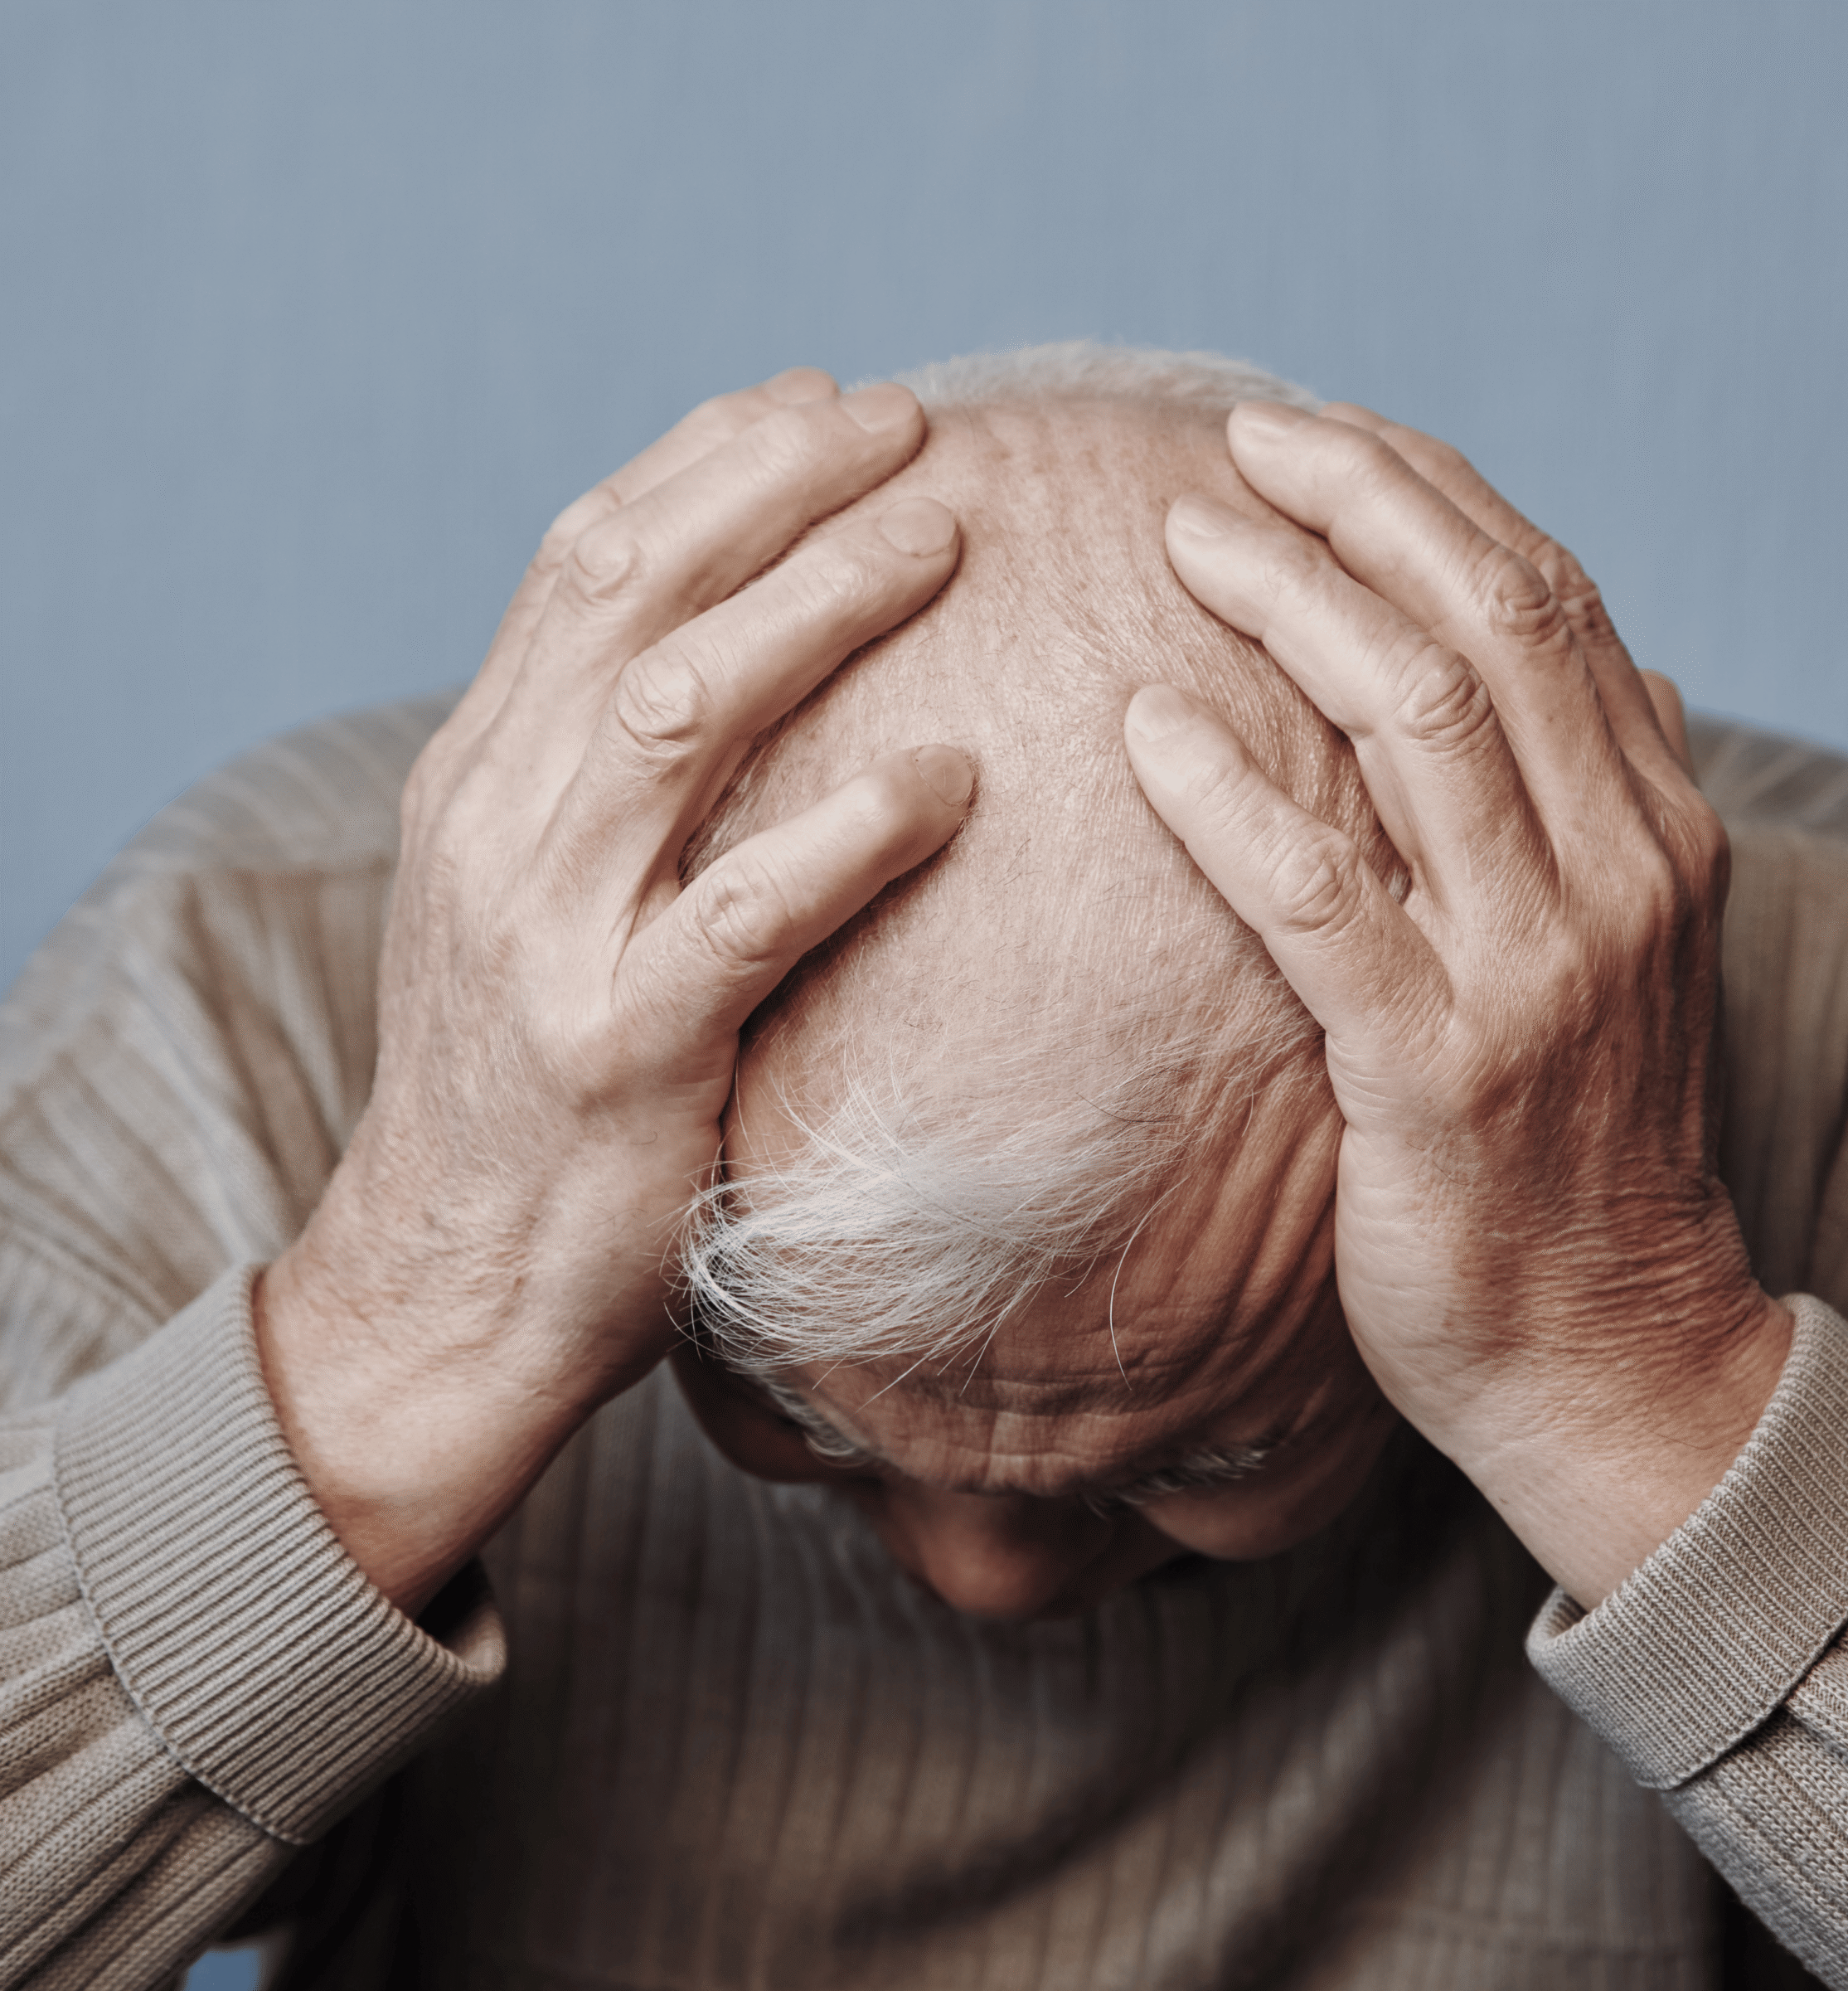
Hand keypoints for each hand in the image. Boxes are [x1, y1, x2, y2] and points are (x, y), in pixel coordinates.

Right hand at [258, 371, 974, 1614]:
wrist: (447, 1279)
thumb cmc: (530, 1085)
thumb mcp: (531, 902)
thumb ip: (606, 783)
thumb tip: (741, 664)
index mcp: (478, 772)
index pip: (587, 559)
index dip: (710, 461)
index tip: (825, 402)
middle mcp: (497, 824)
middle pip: (633, 592)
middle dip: (775, 485)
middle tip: (913, 429)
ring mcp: (549, 932)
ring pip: (678, 709)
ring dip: (818, 604)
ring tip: (943, 539)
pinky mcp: (620, 1049)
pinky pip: (747, 909)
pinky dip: (851, 828)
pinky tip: (949, 778)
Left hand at [1124, 401, 1789, 1605]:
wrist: (1608, 1348)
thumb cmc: (1579, 1148)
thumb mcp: (1625, 958)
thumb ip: (1612, 808)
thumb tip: (1628, 668)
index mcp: (1658, 830)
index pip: (1552, 603)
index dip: (1433, 498)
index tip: (1321, 437)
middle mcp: (1616, 874)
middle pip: (1491, 621)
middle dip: (1361, 504)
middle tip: (1236, 442)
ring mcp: (1533, 971)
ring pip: (1417, 720)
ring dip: (1292, 604)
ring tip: (1182, 536)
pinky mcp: (1436, 1071)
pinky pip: (1319, 895)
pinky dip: (1230, 797)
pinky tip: (1148, 729)